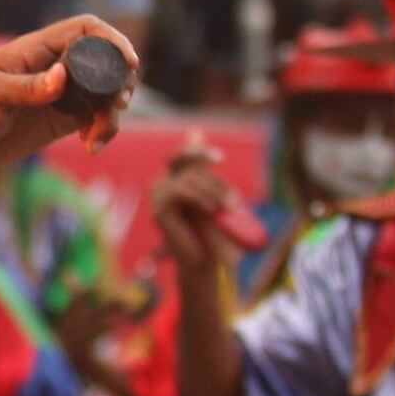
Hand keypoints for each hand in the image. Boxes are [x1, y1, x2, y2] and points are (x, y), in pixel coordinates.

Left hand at [0, 17, 135, 167]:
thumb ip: (25, 87)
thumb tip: (62, 77)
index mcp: (38, 49)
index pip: (85, 29)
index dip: (111, 38)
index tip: (128, 60)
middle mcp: (55, 67)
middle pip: (105, 61)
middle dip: (121, 81)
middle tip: (117, 105)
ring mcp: (62, 93)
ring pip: (105, 94)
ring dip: (112, 114)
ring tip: (96, 137)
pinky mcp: (63, 118)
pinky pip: (95, 119)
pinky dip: (101, 131)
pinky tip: (90, 147)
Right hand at [151, 138, 259, 278]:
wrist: (207, 264)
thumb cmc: (213, 233)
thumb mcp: (214, 196)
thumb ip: (204, 168)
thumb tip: (194, 132)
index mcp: (176, 181)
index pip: (182, 156)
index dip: (198, 152)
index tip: (220, 159)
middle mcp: (163, 185)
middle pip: (189, 167)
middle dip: (217, 182)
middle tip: (236, 202)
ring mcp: (158, 197)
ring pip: (188, 178)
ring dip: (214, 191)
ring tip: (229, 208)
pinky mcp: (159, 209)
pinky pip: (179, 191)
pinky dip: (200, 198)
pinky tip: (212, 210)